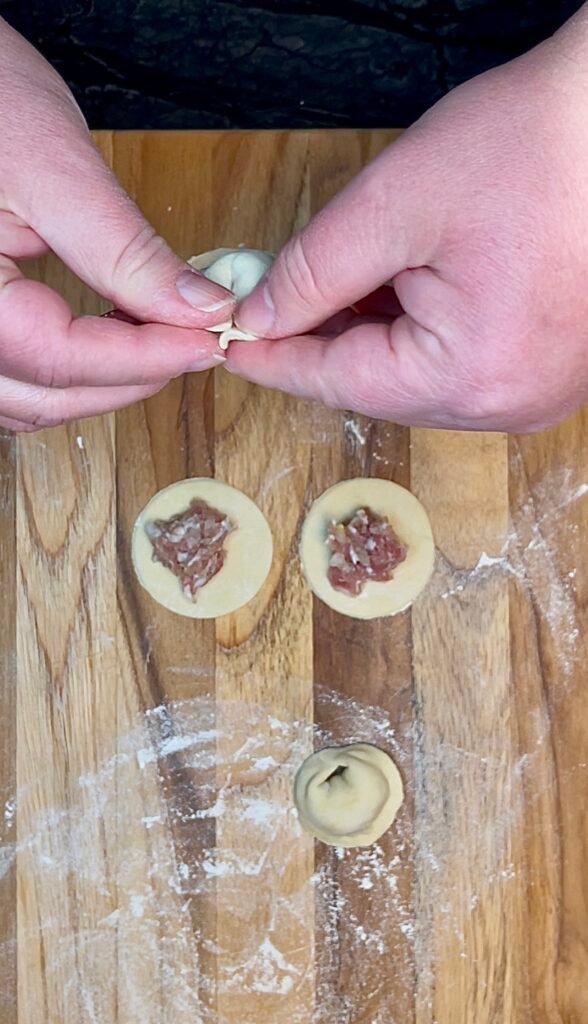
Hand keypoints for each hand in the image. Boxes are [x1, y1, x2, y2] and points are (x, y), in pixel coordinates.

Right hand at [0, 18, 233, 431]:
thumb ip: (125, 250)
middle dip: (131, 377)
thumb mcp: (53, 168)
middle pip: (46, 394)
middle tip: (196, 342)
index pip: (60, 358)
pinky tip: (107, 340)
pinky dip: (65, 376)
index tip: (208, 340)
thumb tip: (200, 308)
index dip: (146, 358)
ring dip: (99, 385)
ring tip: (159, 340)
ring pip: (29, 400)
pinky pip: (13, 382)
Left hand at [230, 9, 587, 431]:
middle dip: (323, 343)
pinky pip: (460, 367)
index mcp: (471, 374)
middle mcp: (508, 403)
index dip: (276, 361)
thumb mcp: (395, 206)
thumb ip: (313, 272)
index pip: (340, 382)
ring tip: (333, 287)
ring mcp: (536, 391)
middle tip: (272, 303)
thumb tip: (260, 320)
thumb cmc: (531, 146)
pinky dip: (418, 335)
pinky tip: (395, 292)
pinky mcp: (549, 369)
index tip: (231, 347)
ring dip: (370, 338)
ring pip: (419, 380)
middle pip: (381, 388)